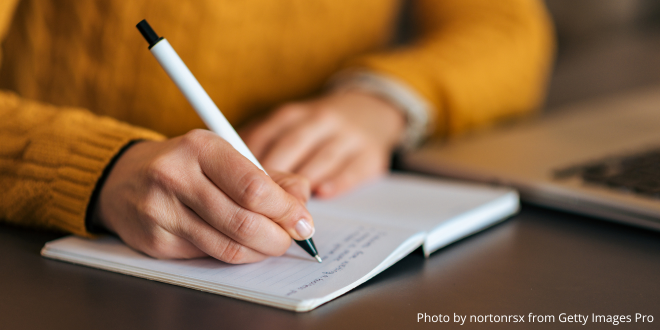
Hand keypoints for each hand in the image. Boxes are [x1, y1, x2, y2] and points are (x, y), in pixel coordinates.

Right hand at [92, 129, 313, 263]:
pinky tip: (240, 244)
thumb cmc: (186, 165)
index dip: (286, 210)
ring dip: (259, 251)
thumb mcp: (226, 156)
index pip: (254, 187)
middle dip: (278, 237)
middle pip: (244, 221)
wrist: (123, 178)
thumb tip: (301, 200)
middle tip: (291, 238)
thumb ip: (269, 176)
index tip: (303, 220)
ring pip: (228, 246)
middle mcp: (176, 176)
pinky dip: (234, 255)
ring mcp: (162, 211)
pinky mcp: (155, 241)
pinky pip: (208, 256)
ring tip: (270, 243)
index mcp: (201, 147)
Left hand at [241, 91, 405, 197]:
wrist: (370, 112)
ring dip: (303, 183)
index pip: (264, 136)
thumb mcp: (288, 128)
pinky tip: (322, 193)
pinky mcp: (370, 154)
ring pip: (321, 158)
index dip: (248, 163)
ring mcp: (347, 136)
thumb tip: (225, 177)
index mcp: (291, 115)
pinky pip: (352, 168)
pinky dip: (337, 181)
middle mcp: (319, 120)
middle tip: (258, 205)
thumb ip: (260, 148)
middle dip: (274, 177)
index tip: (234, 186)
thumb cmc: (316, 130)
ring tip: (286, 208)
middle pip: (291, 147)